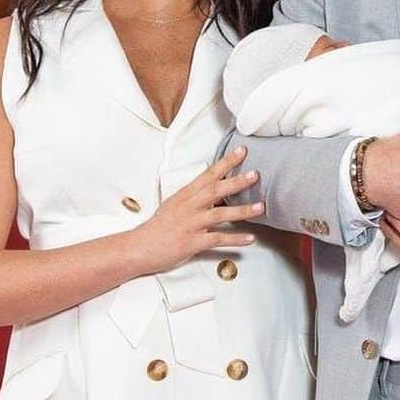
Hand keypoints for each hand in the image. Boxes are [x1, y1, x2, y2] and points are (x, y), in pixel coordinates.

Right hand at [134, 146, 262, 272]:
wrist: (138, 248)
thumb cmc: (157, 228)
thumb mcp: (174, 205)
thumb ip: (193, 195)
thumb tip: (211, 185)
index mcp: (184, 196)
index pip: (208, 175)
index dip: (226, 162)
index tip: (241, 152)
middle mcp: (188, 207)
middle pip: (215, 190)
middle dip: (236, 181)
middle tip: (255, 174)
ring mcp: (190, 225)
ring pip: (219, 214)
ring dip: (242, 211)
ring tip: (260, 207)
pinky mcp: (191, 242)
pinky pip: (217, 239)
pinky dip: (235, 239)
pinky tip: (250, 238)